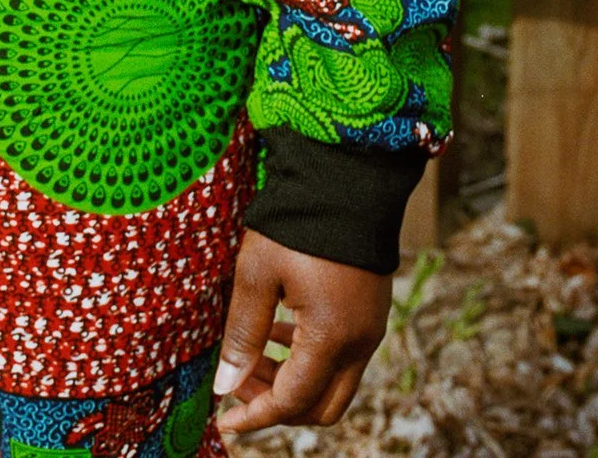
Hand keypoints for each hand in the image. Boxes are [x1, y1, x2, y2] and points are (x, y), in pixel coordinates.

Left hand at [214, 229, 392, 434]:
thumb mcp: (258, 273)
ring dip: (293, 381)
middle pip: (320, 406)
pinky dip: (310, 359)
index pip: (291, 401)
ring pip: (333, 384)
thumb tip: (226, 386)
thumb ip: (244, 333)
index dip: (255, 416)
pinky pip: (343, 358)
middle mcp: (359, 343)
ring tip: (253, 355)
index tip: (225, 421)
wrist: (348, 177)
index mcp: (331, 338)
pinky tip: (281, 331)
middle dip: (277, 404)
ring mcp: (371, 329)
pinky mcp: (372, 313)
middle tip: (240, 384)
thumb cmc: (297, 223)